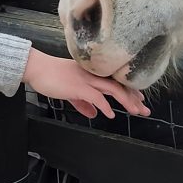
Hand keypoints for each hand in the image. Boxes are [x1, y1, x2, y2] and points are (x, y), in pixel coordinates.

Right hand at [22, 48, 150, 118]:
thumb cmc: (51, 76)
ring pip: (112, 89)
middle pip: (118, 85)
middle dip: (133, 98)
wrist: (36, 68)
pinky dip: (105, 106)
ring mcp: (86, 79)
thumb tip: (94, 114)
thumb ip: (82, 102)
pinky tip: (111, 115)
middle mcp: (92, 74)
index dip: (129, 91)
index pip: (115, 81)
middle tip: (145, 110)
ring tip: (135, 112)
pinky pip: (96, 97)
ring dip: (126, 101)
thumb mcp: (70, 91)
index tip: (139, 100)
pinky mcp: (78, 86)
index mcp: (92, 73)